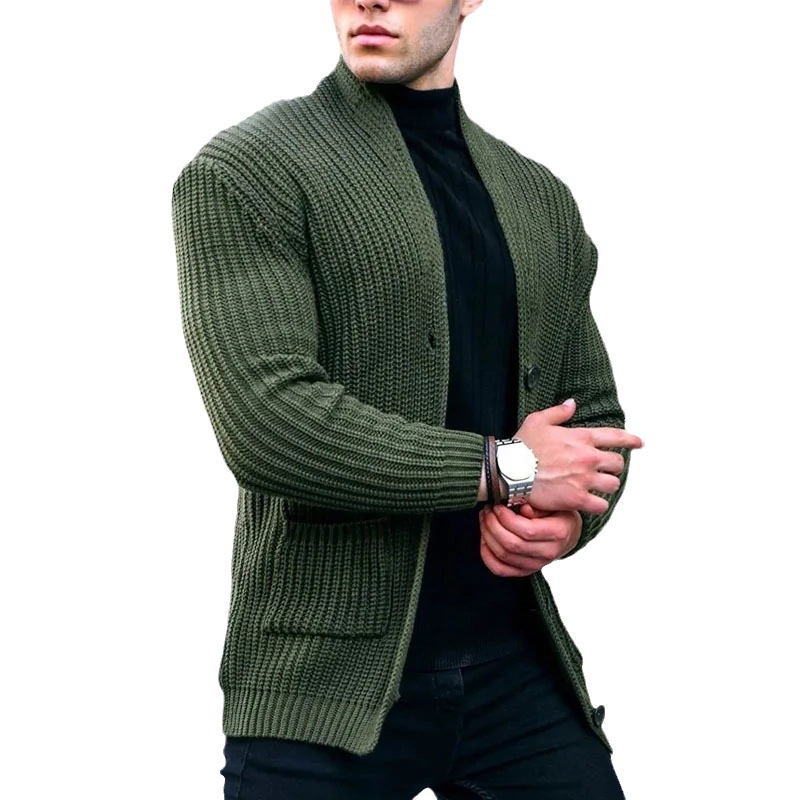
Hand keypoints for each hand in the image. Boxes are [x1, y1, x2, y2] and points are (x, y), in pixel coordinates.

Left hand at [479, 503, 581, 576]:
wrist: (567, 533)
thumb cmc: (558, 514)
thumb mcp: (554, 503)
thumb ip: (538, 504)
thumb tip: (523, 508)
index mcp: (558, 533)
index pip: (527, 531)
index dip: (507, 519)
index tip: (498, 506)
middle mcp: (548, 552)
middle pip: (512, 544)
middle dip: (493, 525)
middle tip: (488, 511)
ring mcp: (536, 565)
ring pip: (503, 556)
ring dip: (488, 536)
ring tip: (485, 519)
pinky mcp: (525, 571)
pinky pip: (500, 569)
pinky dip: (487, 555)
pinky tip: (485, 538)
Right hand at [514, 399, 642, 514]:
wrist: (510, 470)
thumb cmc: (521, 446)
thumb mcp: (538, 420)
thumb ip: (559, 412)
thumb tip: (572, 404)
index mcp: (581, 437)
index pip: (616, 437)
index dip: (631, 440)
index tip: (639, 443)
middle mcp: (587, 458)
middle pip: (618, 463)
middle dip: (614, 466)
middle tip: (608, 469)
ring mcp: (584, 479)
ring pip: (612, 485)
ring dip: (607, 485)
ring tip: (599, 487)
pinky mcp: (577, 498)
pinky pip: (601, 505)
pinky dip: (598, 504)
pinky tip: (591, 503)